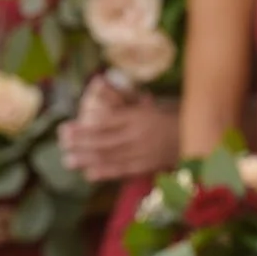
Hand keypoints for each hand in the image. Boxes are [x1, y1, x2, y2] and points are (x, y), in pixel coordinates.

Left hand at [59, 75, 179, 181]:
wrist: (194, 137)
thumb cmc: (168, 118)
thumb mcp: (147, 104)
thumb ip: (122, 97)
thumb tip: (98, 82)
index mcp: (138, 117)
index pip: (106, 122)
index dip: (83, 127)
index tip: (65, 128)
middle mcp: (138, 135)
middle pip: (104, 140)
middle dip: (81, 143)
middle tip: (62, 144)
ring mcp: (143, 152)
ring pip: (111, 156)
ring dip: (87, 159)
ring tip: (68, 161)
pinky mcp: (147, 166)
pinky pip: (124, 170)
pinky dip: (106, 172)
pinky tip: (90, 174)